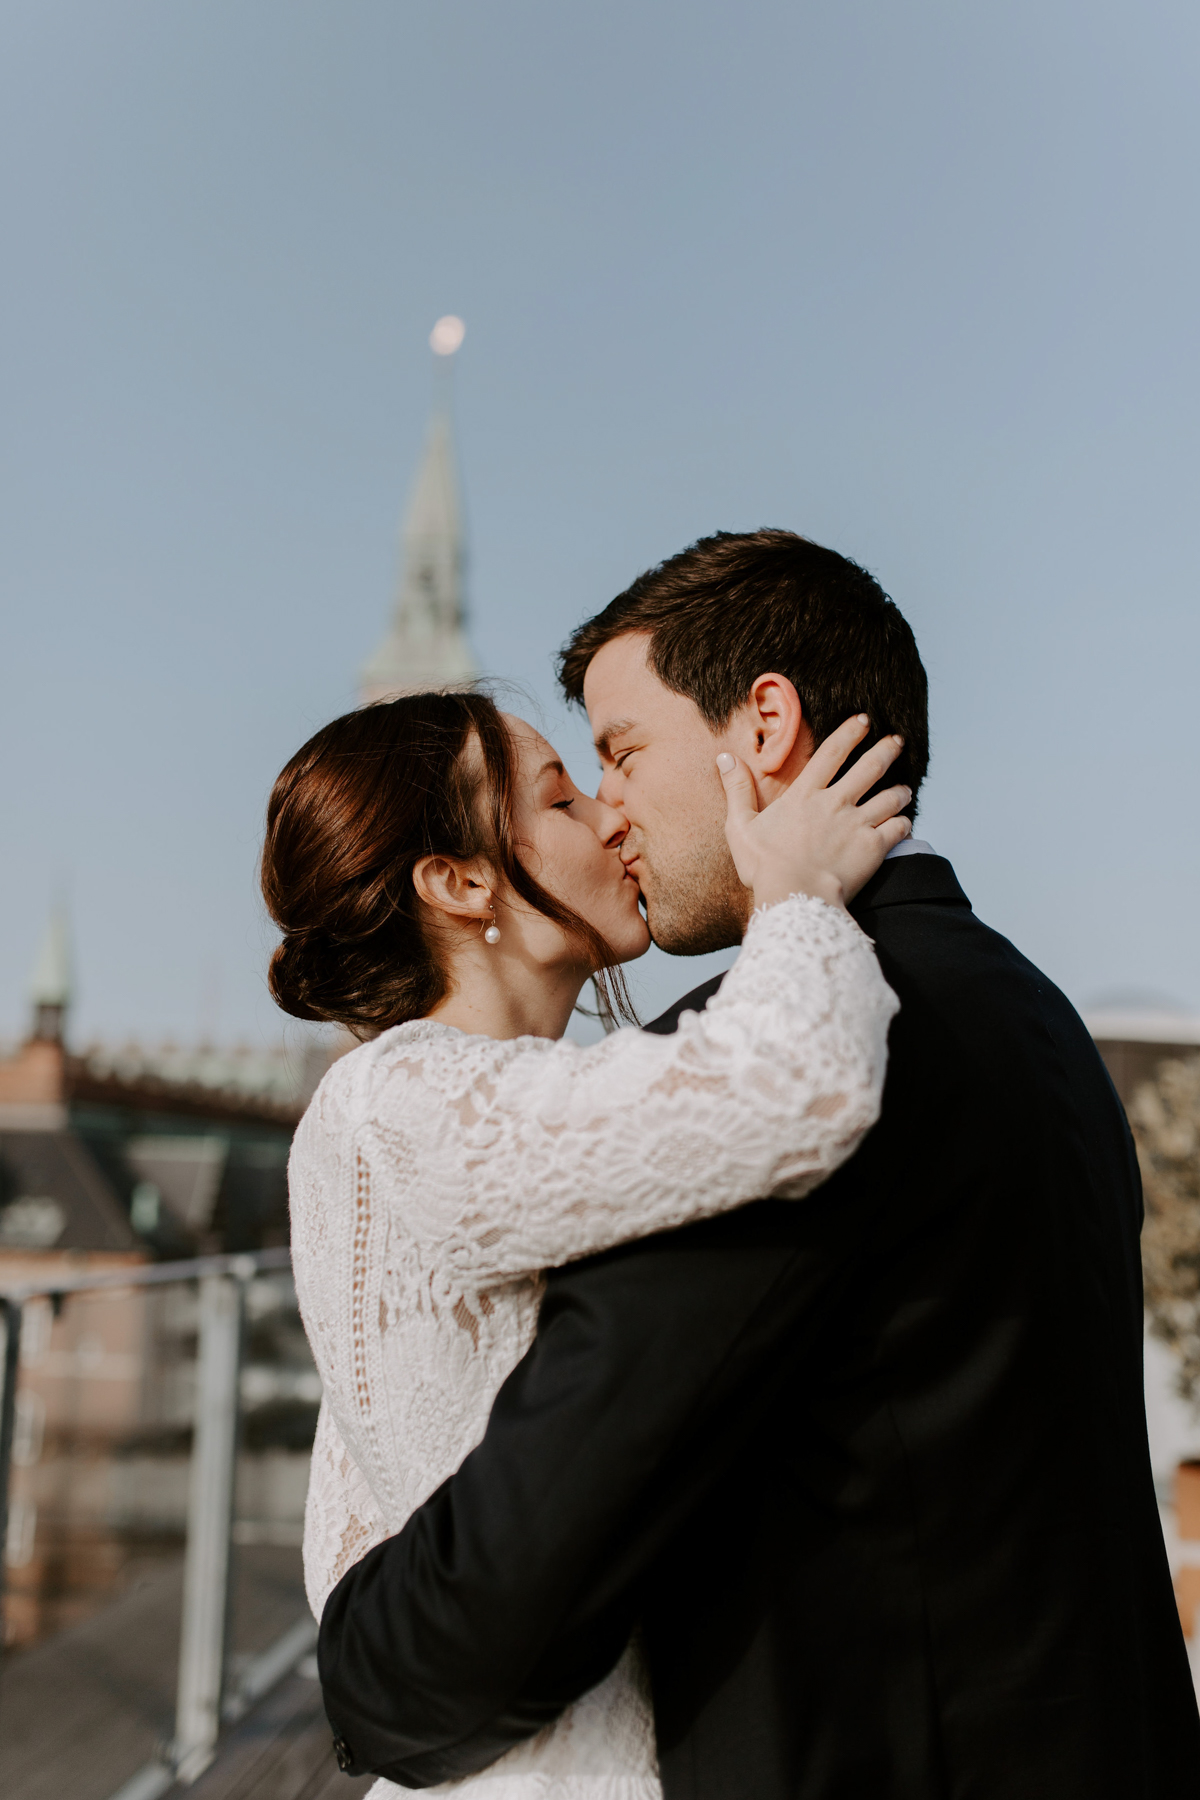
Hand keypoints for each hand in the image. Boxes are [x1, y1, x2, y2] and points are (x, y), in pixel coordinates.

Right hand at [718, 715, 911, 912]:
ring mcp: (857, 824)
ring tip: (905, 789)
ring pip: (890, 797)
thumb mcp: (740, 827)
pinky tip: (905, 823)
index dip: (849, 733)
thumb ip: (737, 790)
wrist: (795, 896)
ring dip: (900, 791)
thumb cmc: (764, 866)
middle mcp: (835, 803)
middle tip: (897, 741)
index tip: (864, 720)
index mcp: (805, 795)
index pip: (832, 753)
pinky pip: (898, 828)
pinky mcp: (873, 847)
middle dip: (886, 750)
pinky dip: (904, 823)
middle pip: (869, 767)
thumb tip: (725, 758)